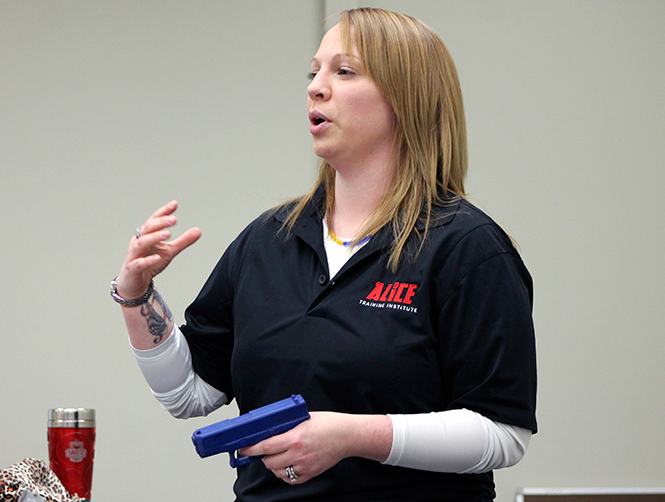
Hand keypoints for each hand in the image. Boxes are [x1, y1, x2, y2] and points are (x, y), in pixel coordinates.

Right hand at [117, 201, 200, 298]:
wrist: (134, 283)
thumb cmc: (149, 264)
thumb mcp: (169, 251)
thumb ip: (183, 241)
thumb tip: (198, 231)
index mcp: (146, 235)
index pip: (154, 220)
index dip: (163, 212)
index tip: (174, 204)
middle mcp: (138, 242)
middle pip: (147, 229)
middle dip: (160, 223)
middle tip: (174, 220)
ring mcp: (134, 255)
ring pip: (141, 243)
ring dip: (154, 237)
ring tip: (168, 234)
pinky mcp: (132, 269)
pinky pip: (139, 263)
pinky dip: (148, 260)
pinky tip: (158, 257)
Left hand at [238, 412, 391, 484]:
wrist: (347, 436)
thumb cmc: (329, 424)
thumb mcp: (304, 418)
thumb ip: (287, 426)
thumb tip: (270, 429)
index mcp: (295, 437)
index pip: (266, 446)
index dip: (251, 449)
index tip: (244, 449)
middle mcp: (298, 454)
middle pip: (269, 462)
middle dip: (263, 456)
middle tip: (264, 450)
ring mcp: (305, 466)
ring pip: (278, 472)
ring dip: (274, 465)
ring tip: (278, 456)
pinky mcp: (311, 473)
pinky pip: (291, 479)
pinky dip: (285, 474)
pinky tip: (288, 464)